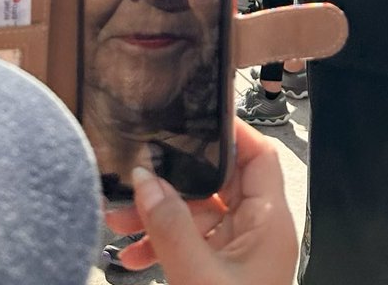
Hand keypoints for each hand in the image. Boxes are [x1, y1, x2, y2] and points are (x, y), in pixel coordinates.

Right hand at [105, 120, 296, 284]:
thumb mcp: (197, 276)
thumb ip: (170, 226)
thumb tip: (145, 178)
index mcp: (270, 222)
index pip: (258, 157)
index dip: (230, 134)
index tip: (192, 119)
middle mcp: (258, 232)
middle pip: (218, 185)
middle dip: (173, 182)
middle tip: (132, 181)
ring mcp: (238, 256)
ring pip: (198, 217)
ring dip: (158, 216)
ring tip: (117, 221)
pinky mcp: (218, 276)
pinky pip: (190, 246)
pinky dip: (161, 245)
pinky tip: (131, 255)